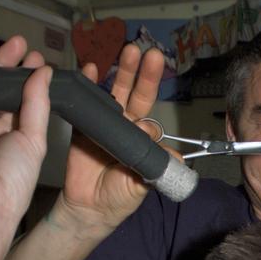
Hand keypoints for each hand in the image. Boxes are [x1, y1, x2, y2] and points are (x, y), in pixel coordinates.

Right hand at [59, 42, 166, 230]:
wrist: (90, 208)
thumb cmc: (120, 197)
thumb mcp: (143, 184)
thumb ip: (158, 168)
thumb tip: (177, 158)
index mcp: (142, 138)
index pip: (149, 114)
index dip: (150, 100)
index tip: (150, 96)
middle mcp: (125, 125)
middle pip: (134, 94)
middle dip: (141, 73)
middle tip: (147, 52)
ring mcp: (104, 123)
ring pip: (113, 92)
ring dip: (120, 71)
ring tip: (126, 51)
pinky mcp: (83, 125)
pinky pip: (86, 102)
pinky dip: (87, 84)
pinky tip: (90, 69)